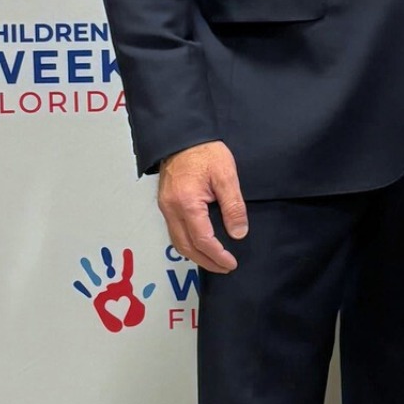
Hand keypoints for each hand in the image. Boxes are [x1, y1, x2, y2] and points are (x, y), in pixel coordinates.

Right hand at [157, 140, 247, 272]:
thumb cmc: (205, 152)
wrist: (182, 135)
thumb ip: (233, 206)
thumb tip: (238, 233)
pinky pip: (174, 231)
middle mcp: (171, 208)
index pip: (202, 239)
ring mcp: (165, 207)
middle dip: (206, 261)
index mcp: (186, 203)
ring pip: (177, 241)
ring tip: (214, 261)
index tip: (231, 263)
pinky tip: (200, 244)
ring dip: (195, 255)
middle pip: (186, 246)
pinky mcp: (165, 203)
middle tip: (224, 268)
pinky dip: (187, 243)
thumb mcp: (226, 176)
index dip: (217, 255)